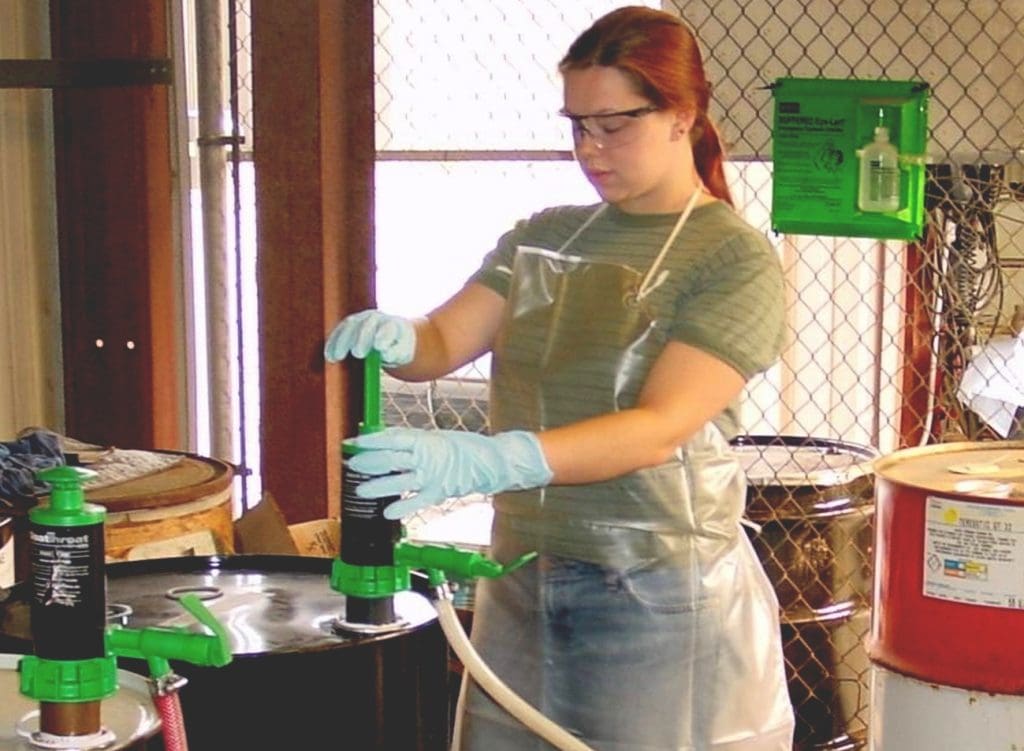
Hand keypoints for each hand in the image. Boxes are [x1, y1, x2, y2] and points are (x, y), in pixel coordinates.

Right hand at [324, 310, 415, 366]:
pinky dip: (334, 342)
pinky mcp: (351, 322)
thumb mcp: (404, 353)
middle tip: (358, 354)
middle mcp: (378, 318)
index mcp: (394, 324)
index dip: (383, 336)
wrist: (393, 334)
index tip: (379, 347)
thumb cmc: (399, 347)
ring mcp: (363, 317)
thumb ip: (397, 353)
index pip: (389, 328)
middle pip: (368, 324)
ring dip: (343, 341)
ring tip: (338, 357)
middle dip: (362, 338)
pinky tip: (329, 356)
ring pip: (351, 325)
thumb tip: (385, 353)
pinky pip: (340, 329)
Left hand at [346, 427, 552, 518]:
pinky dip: (402, 507)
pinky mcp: (440, 492)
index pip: (391, 439)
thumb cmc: (463, 447)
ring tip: (359, 491)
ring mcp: (432, 475)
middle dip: (368, 463)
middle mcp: (426, 457)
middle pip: (390, 459)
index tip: (352, 444)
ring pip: (399, 481)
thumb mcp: (436, 438)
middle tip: (350, 465)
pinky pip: (417, 501)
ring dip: (378, 486)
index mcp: (424, 439)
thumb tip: (386, 441)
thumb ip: (413, 442)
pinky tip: (387, 513)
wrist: (492, 460)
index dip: (370, 442)